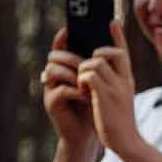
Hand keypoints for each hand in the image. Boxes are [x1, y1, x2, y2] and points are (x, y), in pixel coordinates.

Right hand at [40, 31, 95, 147]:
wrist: (93, 133)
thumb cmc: (98, 106)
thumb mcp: (102, 83)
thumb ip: (103, 66)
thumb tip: (111, 43)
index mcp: (66, 69)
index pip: (61, 48)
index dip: (62, 38)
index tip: (68, 29)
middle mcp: (55, 77)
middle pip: (54, 56)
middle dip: (71, 58)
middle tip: (86, 63)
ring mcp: (50, 89)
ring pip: (53, 70)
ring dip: (73, 74)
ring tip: (87, 82)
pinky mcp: (51, 103)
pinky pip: (60, 90)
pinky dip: (76, 91)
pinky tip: (87, 97)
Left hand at [78, 40, 141, 155]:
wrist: (127, 142)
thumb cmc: (118, 122)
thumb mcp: (118, 99)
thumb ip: (109, 83)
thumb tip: (92, 70)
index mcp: (128, 80)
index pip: (124, 52)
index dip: (117, 36)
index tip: (112, 21)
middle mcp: (124, 80)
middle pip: (108, 52)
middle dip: (94, 54)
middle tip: (86, 68)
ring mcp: (116, 87)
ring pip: (94, 61)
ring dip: (83, 70)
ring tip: (83, 85)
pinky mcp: (105, 95)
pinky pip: (87, 74)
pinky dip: (81, 79)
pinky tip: (82, 91)